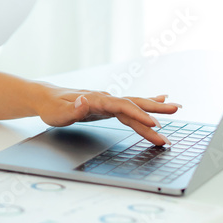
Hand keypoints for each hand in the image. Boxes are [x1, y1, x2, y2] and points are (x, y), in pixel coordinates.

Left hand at [36, 84, 181, 145]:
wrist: (47, 98)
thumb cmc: (52, 107)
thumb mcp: (58, 113)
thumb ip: (73, 109)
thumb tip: (85, 101)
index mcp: (96, 99)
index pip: (122, 107)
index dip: (138, 115)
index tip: (153, 124)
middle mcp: (105, 98)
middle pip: (134, 103)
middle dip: (155, 108)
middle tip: (176, 110)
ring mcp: (108, 101)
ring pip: (135, 105)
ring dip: (155, 108)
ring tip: (176, 108)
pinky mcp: (109, 106)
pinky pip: (131, 107)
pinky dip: (145, 105)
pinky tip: (158, 100)